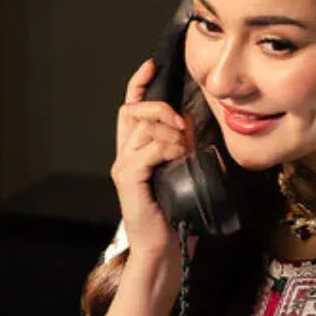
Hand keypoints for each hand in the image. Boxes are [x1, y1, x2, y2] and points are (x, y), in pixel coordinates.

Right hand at [111, 58, 192, 266]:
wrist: (166, 250)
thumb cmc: (176, 217)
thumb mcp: (183, 173)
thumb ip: (182, 148)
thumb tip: (191, 122)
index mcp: (134, 154)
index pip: (130, 109)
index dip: (138, 84)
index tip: (152, 66)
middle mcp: (124, 157)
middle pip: (134, 110)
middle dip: (160, 108)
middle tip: (181, 123)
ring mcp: (124, 167)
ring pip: (145, 128)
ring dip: (172, 134)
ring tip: (184, 153)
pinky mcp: (128, 178)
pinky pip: (150, 149)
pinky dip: (168, 149)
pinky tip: (178, 160)